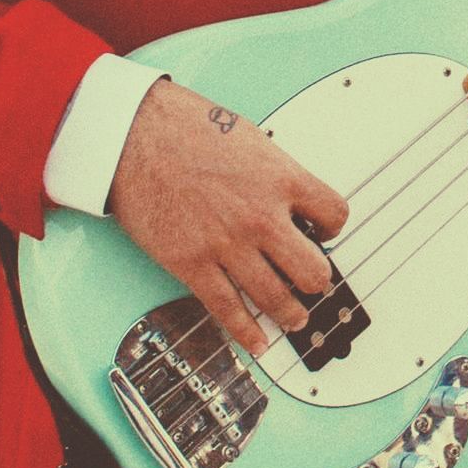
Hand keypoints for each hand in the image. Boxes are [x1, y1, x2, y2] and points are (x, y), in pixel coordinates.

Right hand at [107, 79, 348, 358]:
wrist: (132, 133)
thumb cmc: (185, 126)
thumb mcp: (249, 138)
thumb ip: (274, 173)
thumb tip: (288, 198)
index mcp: (281, 179)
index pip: (335, 215)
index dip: (332, 229)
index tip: (322, 234)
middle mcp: (261, 216)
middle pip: (313, 270)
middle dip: (316, 280)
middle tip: (310, 283)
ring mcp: (227, 244)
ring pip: (277, 298)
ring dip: (291, 314)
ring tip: (294, 317)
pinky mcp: (192, 263)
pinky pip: (228, 309)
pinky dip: (247, 332)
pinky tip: (257, 341)